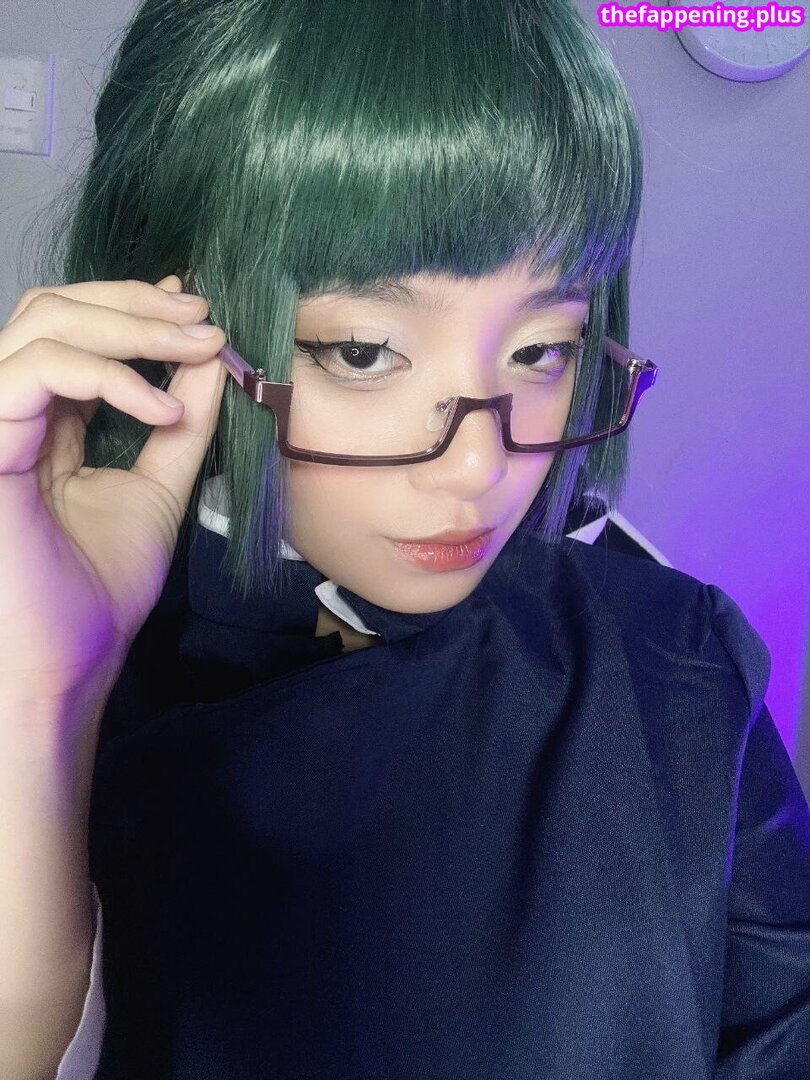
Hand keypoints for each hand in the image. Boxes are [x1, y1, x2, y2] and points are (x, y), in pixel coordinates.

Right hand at [0, 275, 227, 702]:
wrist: (65, 665)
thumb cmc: (97, 593)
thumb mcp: (156, 492)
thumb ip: (179, 428)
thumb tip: (211, 362)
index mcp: (41, 423)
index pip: (73, 334)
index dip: (134, 311)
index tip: (199, 316)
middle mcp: (9, 413)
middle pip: (53, 309)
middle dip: (136, 304)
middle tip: (203, 319)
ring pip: (43, 324)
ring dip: (131, 326)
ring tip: (198, 349)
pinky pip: (39, 372)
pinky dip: (109, 376)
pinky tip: (163, 411)